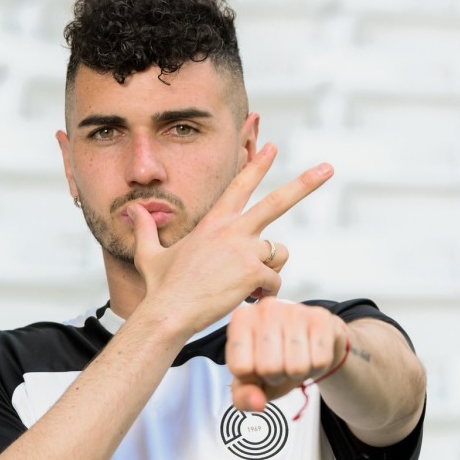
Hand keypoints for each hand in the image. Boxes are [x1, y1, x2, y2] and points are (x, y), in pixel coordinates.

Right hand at [127, 143, 332, 335]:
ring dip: (269, 271)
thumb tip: (131, 211)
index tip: (273, 147)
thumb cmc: (161, 287)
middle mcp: (232, 230)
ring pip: (278, 255)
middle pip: (277, 202)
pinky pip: (275, 281)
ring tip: (247, 286)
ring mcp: (244, 249)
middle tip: (328, 168)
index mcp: (213, 222)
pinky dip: (267, 294)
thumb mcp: (149, 253)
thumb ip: (146, 229)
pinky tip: (249, 299)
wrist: (169, 312)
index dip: (258, 164)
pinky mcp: (253, 271)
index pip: (240, 186)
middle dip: (306, 183)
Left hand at [226, 298, 349, 412]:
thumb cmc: (278, 358)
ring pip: (296, 367)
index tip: (257, 368)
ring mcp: (294, 311)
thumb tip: (256, 403)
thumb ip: (244, 396)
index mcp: (241, 321)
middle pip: (269, 368)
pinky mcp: (320, 318)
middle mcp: (265, 309)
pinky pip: (319, 361)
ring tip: (295, 359)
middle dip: (277, 376)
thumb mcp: (253, 380)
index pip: (241, 368)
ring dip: (298, 373)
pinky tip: (312, 353)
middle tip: (281, 365)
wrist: (313, 342)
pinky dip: (317, 367)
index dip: (252, 378)